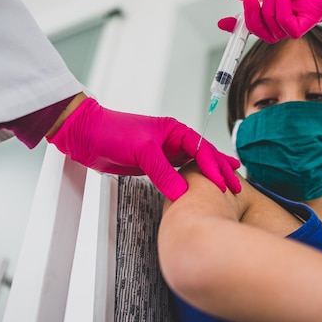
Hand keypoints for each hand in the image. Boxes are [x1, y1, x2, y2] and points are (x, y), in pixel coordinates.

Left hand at [47, 97, 240, 200]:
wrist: (86, 135)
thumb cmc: (112, 131)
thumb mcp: (141, 150)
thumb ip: (162, 171)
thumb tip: (181, 191)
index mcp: (174, 130)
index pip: (201, 149)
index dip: (214, 166)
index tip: (223, 183)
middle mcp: (172, 141)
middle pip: (204, 156)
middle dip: (220, 170)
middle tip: (235, 185)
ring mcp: (164, 154)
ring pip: (194, 165)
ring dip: (210, 174)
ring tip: (228, 182)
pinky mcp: (154, 165)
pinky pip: (178, 174)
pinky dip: (191, 180)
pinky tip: (198, 186)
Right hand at [218, 0, 321, 42]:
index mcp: (284, 1)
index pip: (261, 21)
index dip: (241, 25)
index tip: (225, 22)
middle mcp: (294, 11)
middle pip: (266, 33)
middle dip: (252, 20)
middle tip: (249, 0)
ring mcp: (304, 14)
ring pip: (276, 34)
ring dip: (266, 13)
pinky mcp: (315, 14)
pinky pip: (293, 30)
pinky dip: (281, 17)